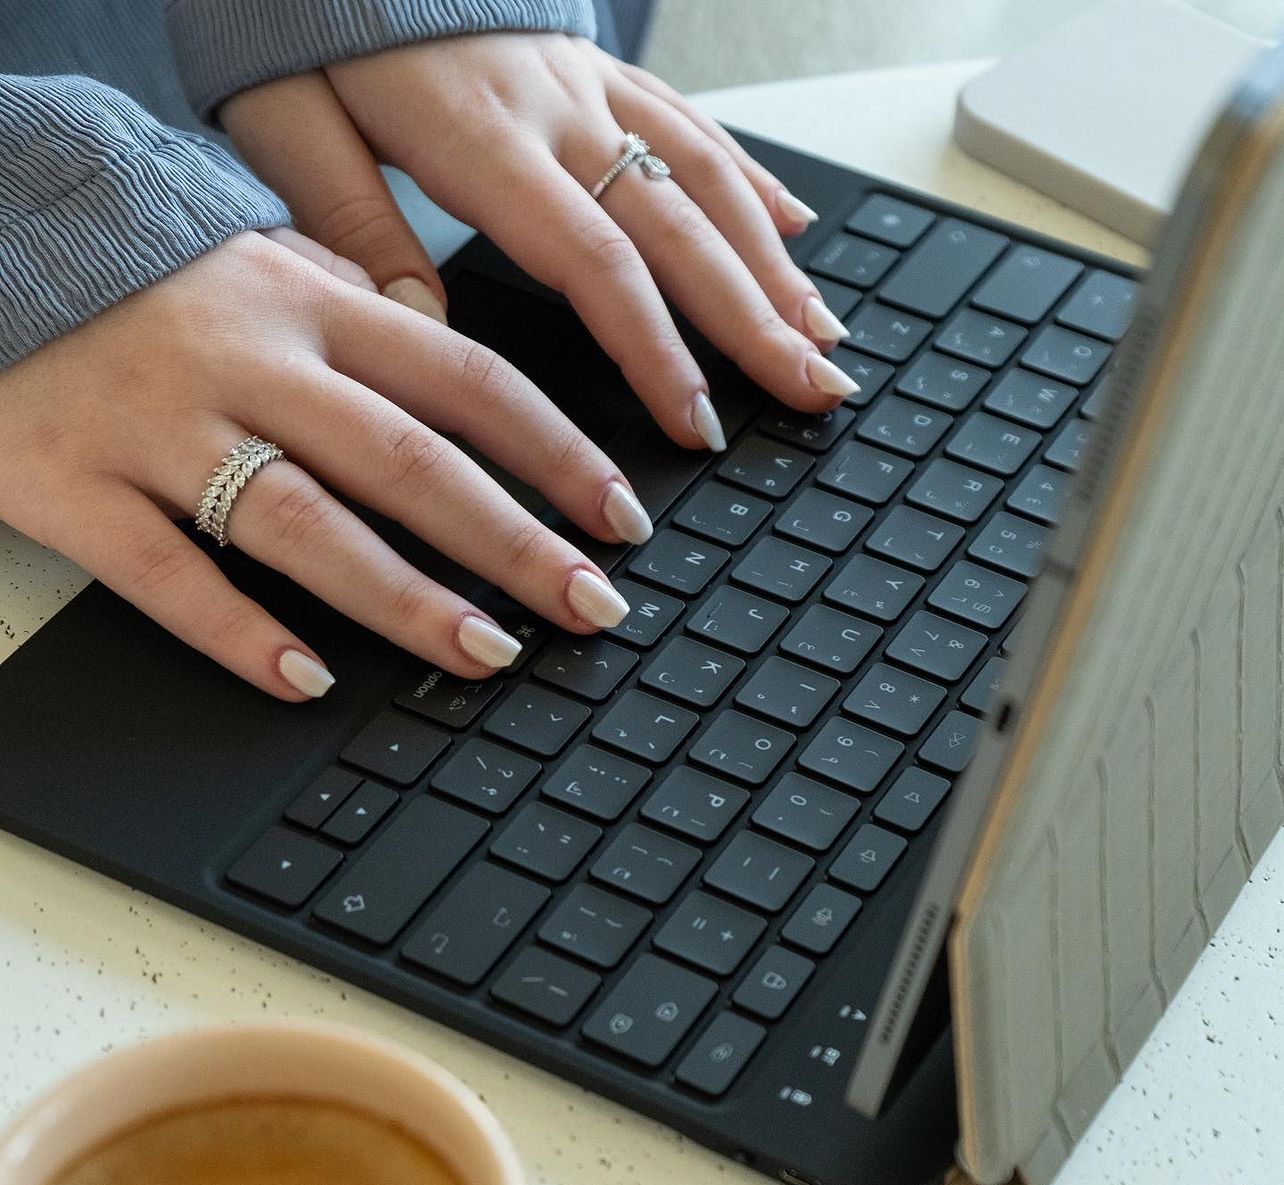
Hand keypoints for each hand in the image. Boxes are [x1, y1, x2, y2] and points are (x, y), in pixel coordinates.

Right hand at [0, 230, 647, 699]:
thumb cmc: (150, 278)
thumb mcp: (270, 267)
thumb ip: (365, 313)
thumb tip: (463, 365)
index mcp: (313, 306)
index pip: (468, 381)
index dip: (558, 452)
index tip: (621, 514)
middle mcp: (252, 360)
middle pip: (412, 461)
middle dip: (516, 542)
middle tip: (591, 607)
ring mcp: (162, 424)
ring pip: (308, 522)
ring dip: (408, 599)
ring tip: (489, 654)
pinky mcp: (75, 484)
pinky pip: (169, 572)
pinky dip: (242, 633)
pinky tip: (307, 681)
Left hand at [220, 33, 858, 452]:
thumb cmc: (297, 24)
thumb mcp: (286, 123)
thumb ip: (352, 221)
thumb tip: (424, 320)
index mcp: (484, 139)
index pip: (596, 264)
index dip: (657, 351)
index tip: (697, 422)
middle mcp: (559, 110)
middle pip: (680, 230)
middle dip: (755, 320)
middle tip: (812, 392)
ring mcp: (590, 85)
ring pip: (707, 179)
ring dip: (775, 263)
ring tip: (822, 335)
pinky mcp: (600, 69)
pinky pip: (692, 124)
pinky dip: (752, 181)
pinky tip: (797, 228)